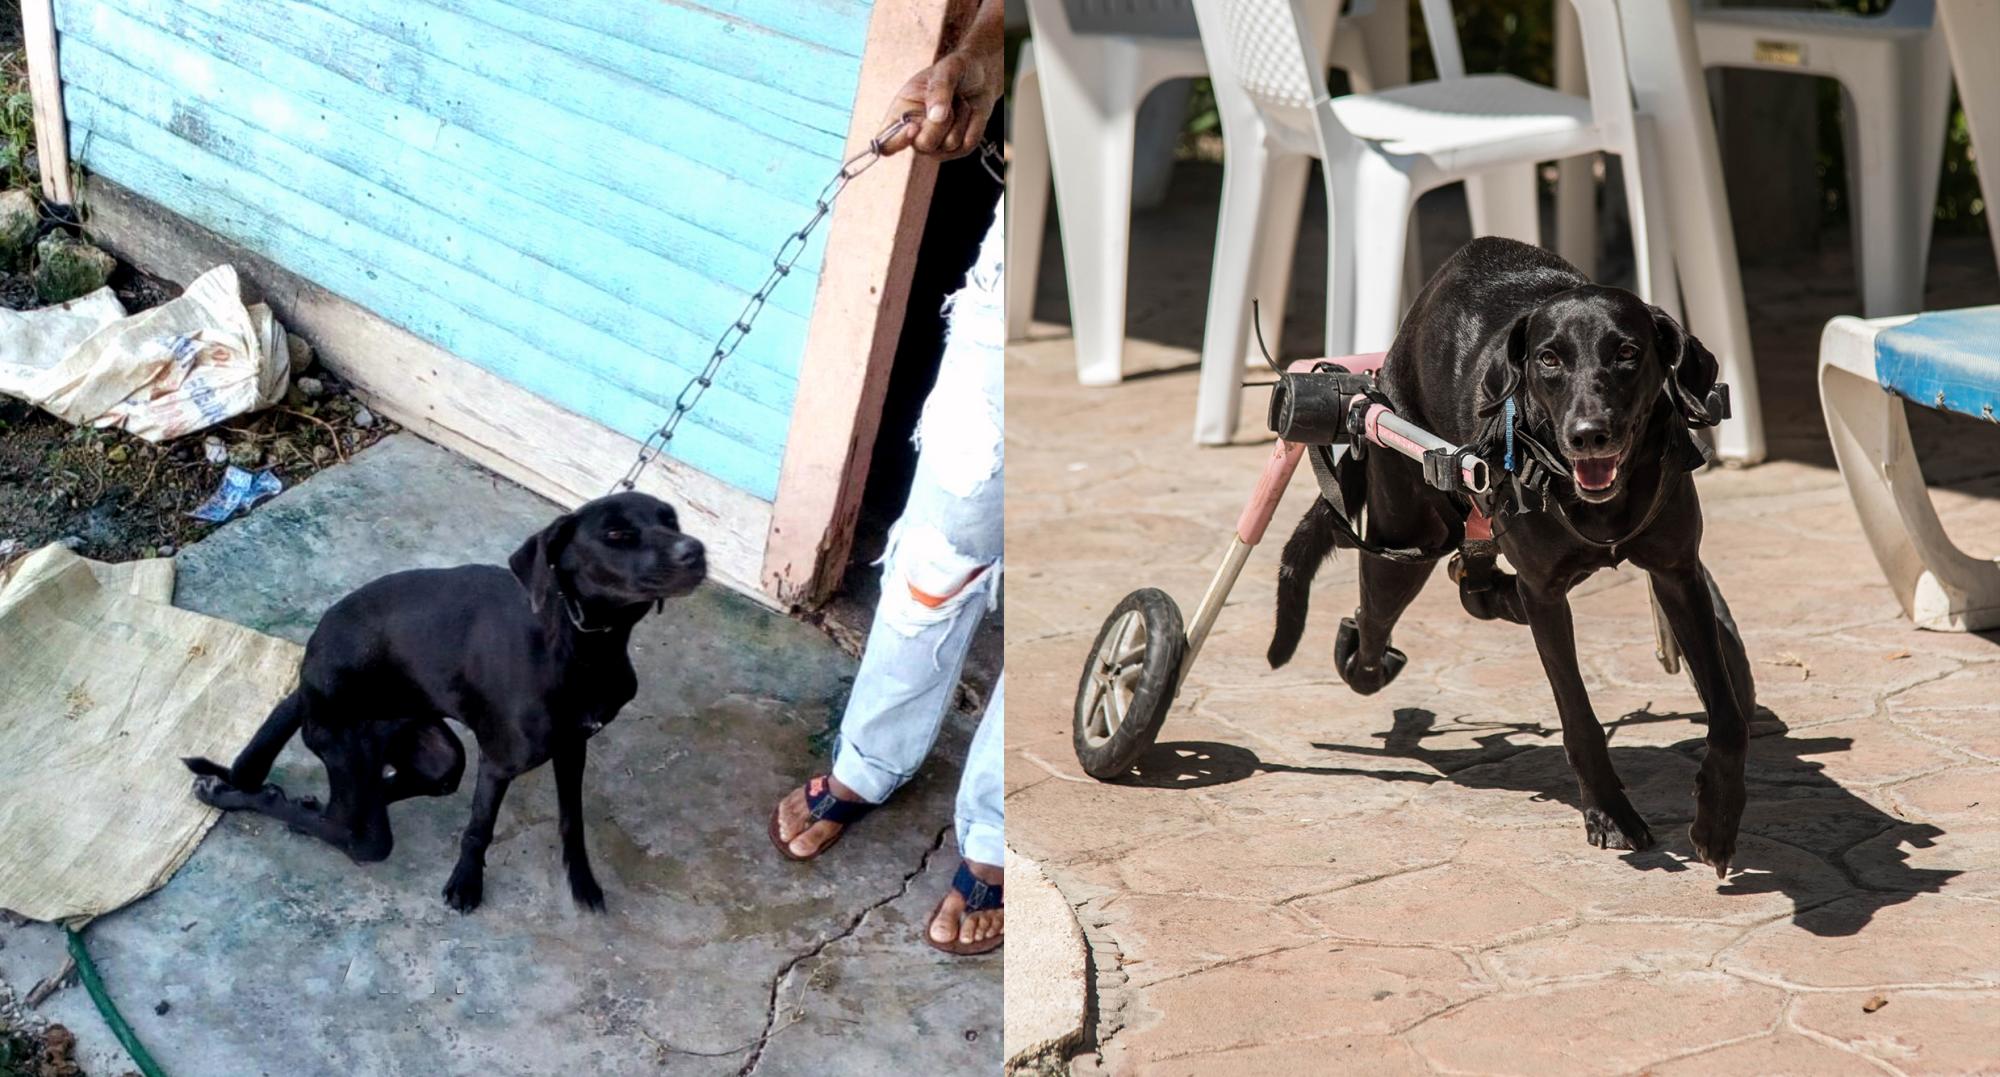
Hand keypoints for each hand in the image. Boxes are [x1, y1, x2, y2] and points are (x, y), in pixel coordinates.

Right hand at [876, 7, 1002, 158]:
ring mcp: (937, 145)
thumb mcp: (947, 70)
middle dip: (941, 123)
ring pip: (950, 144)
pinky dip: (974, 124)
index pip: (886, 144)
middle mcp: (916, 135)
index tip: (914, 127)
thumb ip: (939, 90)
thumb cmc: (956, 70)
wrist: (981, 75)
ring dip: (960, 117)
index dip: (897, 141)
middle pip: (924, 145)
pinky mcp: (958, 149)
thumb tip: (936, 117)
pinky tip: (969, 112)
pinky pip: (967, 144)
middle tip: (949, 100)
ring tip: (958, 101)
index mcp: (900, 115)